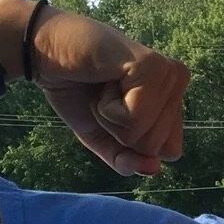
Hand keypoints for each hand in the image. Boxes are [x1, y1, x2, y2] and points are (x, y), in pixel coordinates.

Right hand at [0, 0, 188, 175]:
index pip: (170, 152)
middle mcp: (177, 81)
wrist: (45, 54)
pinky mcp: (152, 67)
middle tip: (104, 96)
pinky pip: (135, 119)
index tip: (114, 109)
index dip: (133, 143)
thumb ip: (127, 160)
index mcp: (173, 97)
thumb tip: (153, 169)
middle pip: (157, 148)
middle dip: (120, 131)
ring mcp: (167, 72)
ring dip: (111, 118)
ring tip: (103, 86)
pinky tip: (104, 79)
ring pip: (147, 137)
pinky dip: (107, 108)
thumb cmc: (77, 91)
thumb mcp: (103, 137)